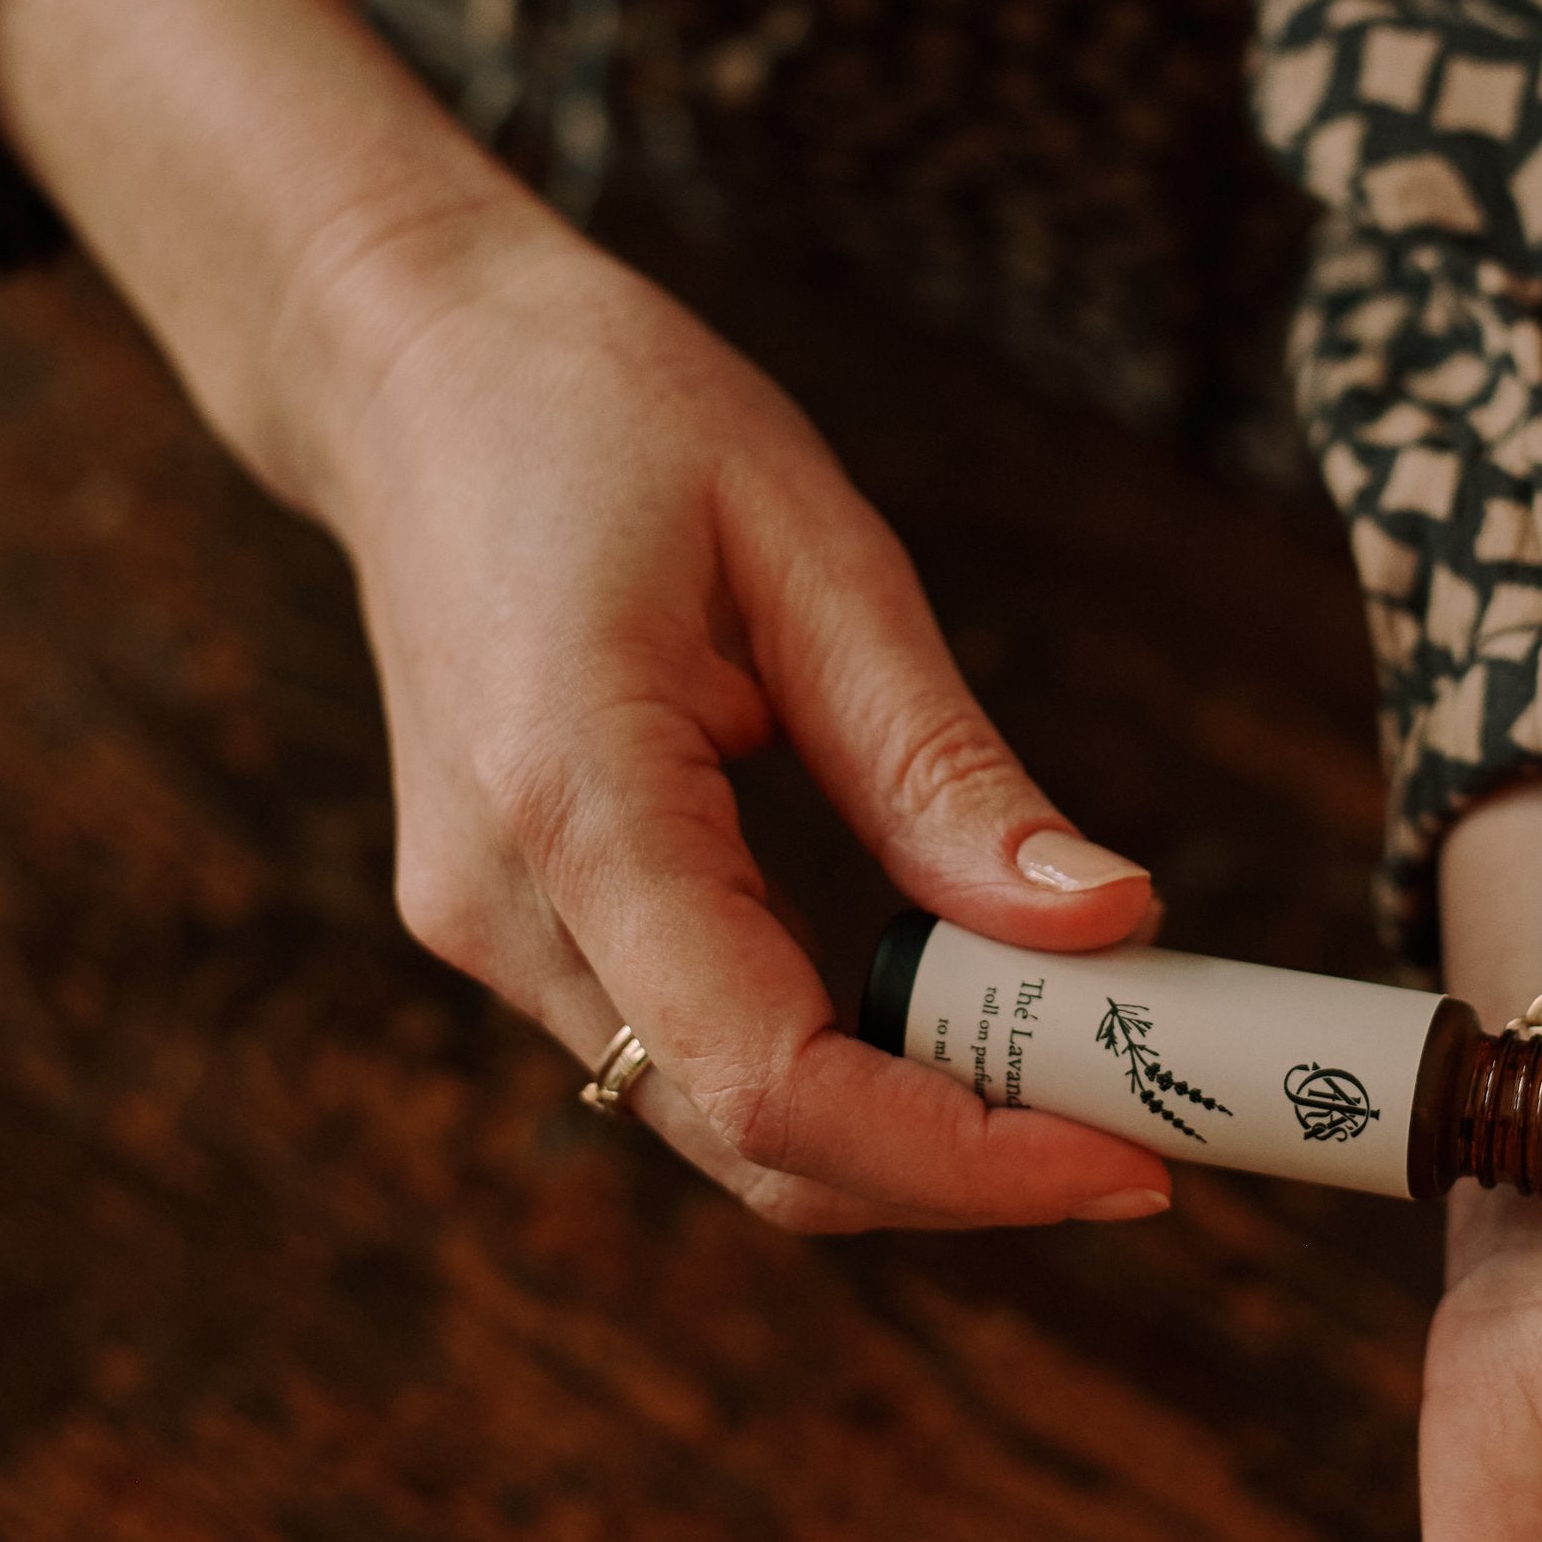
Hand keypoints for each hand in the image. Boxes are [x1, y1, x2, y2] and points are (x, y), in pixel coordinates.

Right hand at [0, 0, 1171, 1232]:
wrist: (405, 372)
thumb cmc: (599, 414)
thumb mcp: (813, 550)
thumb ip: (943, 764)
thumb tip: (1104, 923)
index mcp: (572, 799)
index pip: (766, 1076)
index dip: (954, 1158)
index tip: (1121, 1159)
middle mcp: (501, 906)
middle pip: (742, 1140)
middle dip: (950, 1169)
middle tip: (1136, 1124)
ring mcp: (486, 930)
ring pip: (708, 1121)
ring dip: (892, 1133)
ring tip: (1064, 1065)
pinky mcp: (507, 924)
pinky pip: (675, 1053)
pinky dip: (820, 1071)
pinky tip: (940, 1014)